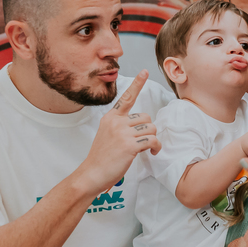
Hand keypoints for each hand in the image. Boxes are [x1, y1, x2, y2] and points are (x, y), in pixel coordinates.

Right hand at [77, 72, 161, 193]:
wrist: (92, 174)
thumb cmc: (101, 157)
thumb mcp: (106, 134)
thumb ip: (120, 126)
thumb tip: (139, 125)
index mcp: (111, 117)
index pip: (126, 98)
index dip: (137, 84)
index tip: (144, 72)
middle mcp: (116, 122)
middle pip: (146, 118)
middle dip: (148, 130)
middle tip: (144, 142)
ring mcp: (122, 133)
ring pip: (151, 128)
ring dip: (153, 139)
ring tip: (148, 149)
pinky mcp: (130, 145)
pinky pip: (152, 140)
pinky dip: (156, 147)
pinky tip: (151, 153)